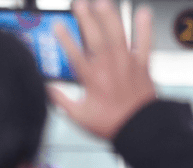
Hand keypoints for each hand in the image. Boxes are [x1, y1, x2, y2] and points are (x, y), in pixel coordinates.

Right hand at [48, 0, 155, 140]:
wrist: (141, 129)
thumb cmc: (113, 124)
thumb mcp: (79, 116)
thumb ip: (61, 101)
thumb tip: (47, 90)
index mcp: (91, 78)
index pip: (74, 53)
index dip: (65, 38)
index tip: (58, 25)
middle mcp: (108, 67)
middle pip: (94, 37)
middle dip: (86, 18)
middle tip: (80, 5)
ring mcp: (126, 64)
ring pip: (117, 34)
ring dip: (109, 16)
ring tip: (103, 3)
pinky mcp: (142, 66)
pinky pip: (145, 43)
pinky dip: (144, 28)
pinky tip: (143, 13)